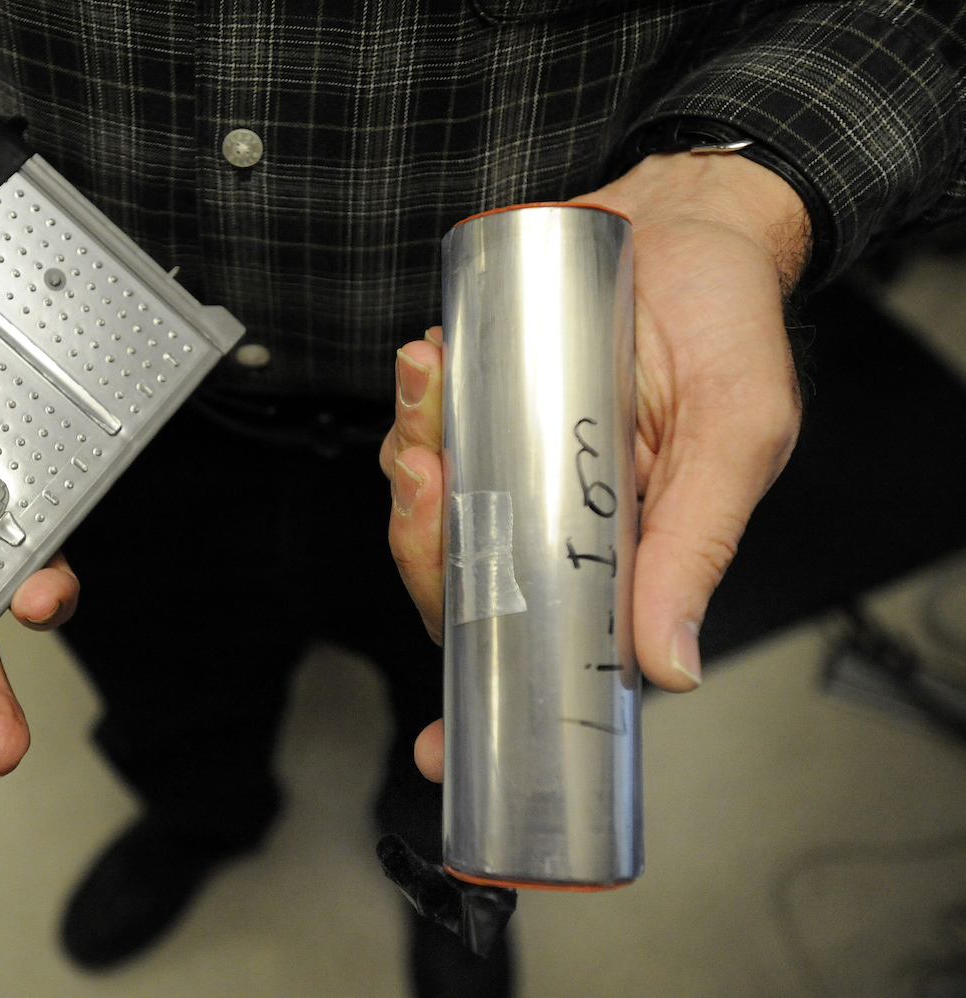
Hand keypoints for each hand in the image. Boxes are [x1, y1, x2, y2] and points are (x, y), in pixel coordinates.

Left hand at [380, 153, 807, 780]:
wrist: (689, 224)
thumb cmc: (728, 331)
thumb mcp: (734, 439)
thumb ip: (696, 548)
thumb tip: (672, 666)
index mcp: (619, 561)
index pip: (545, 657)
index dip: (485, 706)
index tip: (436, 749)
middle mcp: (553, 529)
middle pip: (460, 589)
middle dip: (424, 546)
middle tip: (427, 480)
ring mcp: (509, 471)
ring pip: (429, 513)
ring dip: (411, 461)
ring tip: (428, 388)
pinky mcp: (480, 415)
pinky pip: (422, 436)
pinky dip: (413, 406)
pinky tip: (428, 363)